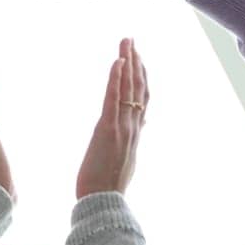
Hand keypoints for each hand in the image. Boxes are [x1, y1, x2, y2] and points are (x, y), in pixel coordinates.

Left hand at [76, 39, 148, 197]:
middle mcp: (132, 128)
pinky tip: (117, 61)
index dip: (142, 78)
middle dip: (136, 62)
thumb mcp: (121, 163)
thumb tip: (133, 134)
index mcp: (134, 135)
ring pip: (129, 89)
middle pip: (138, 89)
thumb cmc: (105, 189)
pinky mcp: (108, 129)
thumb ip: (127, 145)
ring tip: (126, 42)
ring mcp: (122, 127)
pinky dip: (116, 78)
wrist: (102, 204)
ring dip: (128, 62)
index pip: (142, 100)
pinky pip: (114, 99)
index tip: (138, 60)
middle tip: (132, 41)